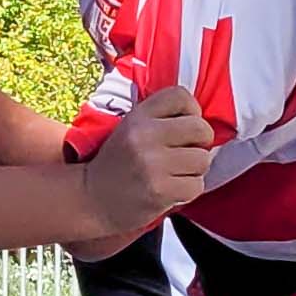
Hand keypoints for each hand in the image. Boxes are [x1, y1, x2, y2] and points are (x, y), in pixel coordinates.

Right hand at [83, 86, 213, 233]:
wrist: (93, 199)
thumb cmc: (118, 164)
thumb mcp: (127, 129)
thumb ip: (158, 118)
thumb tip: (198, 117)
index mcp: (136, 117)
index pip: (180, 96)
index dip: (192, 110)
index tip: (184, 124)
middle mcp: (144, 136)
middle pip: (201, 128)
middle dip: (200, 142)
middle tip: (184, 152)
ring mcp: (152, 164)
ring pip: (203, 159)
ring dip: (194, 169)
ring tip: (174, 173)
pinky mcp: (160, 191)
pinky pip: (197, 185)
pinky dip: (188, 190)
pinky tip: (170, 189)